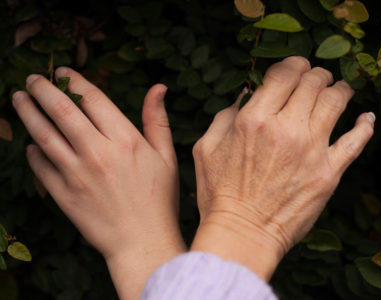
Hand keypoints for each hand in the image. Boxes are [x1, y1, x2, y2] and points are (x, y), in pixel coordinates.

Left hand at [12, 67, 185, 298]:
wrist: (143, 242)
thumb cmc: (158, 199)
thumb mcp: (166, 156)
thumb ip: (157, 119)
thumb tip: (158, 87)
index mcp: (125, 140)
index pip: (93, 99)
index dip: (75, 81)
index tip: (64, 72)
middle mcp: (98, 153)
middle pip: (62, 111)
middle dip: (43, 89)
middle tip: (32, 79)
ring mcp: (77, 174)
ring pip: (44, 135)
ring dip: (28, 113)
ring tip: (19, 100)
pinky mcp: (63, 195)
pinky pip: (40, 167)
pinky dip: (32, 152)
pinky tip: (31, 144)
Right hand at [191, 57, 373, 279]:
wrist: (242, 234)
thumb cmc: (219, 194)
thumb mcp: (206, 148)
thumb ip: (224, 116)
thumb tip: (245, 96)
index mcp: (254, 119)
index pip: (285, 73)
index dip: (292, 63)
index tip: (294, 67)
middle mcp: (286, 129)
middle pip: (314, 82)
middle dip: (316, 74)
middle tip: (316, 78)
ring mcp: (311, 150)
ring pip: (337, 102)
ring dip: (340, 90)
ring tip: (339, 90)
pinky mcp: (328, 173)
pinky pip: (356, 141)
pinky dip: (365, 125)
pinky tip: (366, 118)